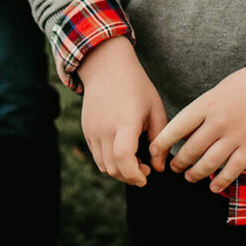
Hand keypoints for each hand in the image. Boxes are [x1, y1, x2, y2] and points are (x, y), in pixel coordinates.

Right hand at [77, 38, 166, 186]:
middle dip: (130, 177)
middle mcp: (105, 128)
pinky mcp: (86, 130)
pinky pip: (96, 155)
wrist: (107, 68)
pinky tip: (122, 152)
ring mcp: (93, 130)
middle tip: (145, 170)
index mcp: (125, 121)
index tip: (146, 177)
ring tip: (134, 162)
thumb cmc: (136, 87)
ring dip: (119, 171)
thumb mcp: (155, 109)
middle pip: (113, 168)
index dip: (135, 175)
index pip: (123, 158)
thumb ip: (159, 140)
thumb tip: (159, 168)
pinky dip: (109, 161)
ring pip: (103, 165)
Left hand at [151, 64, 245, 192]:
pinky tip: (213, 187)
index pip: (177, 127)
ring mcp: (235, 135)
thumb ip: (201, 112)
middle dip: (178, 162)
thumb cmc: (243, 85)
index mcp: (206, 105)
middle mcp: (218, 121)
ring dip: (195, 173)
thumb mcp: (216, 92)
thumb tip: (183, 134)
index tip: (153, 152)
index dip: (162, 143)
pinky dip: (221, 181)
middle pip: (191, 150)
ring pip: (209, 163)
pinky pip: (233, 169)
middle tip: (174, 167)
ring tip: (189, 177)